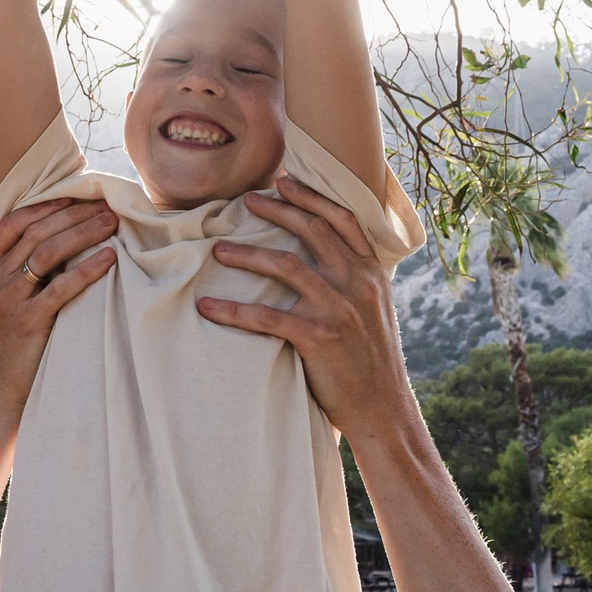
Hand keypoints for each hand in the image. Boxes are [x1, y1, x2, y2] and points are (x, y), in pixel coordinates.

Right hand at [0, 197, 117, 418]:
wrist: (1, 396)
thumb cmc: (17, 349)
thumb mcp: (14, 304)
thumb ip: (29, 276)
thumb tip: (69, 243)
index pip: (13, 222)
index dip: (46, 205)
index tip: (79, 195)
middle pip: (36, 231)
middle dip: (74, 214)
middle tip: (108, 205)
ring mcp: (9, 300)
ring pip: (46, 251)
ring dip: (83, 233)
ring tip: (112, 223)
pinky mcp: (26, 322)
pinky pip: (59, 288)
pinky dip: (87, 269)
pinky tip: (109, 258)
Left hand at [197, 176, 420, 451]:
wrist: (384, 409)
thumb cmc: (372, 360)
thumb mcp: (376, 310)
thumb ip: (355, 280)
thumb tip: (328, 257)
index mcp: (372, 273)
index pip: (342, 219)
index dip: (311, 196)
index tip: (284, 182)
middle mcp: (357, 283)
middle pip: (312, 230)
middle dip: (277, 210)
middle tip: (246, 201)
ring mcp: (338, 309)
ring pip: (285, 264)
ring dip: (246, 254)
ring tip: (217, 250)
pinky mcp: (317, 337)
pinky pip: (264, 316)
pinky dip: (231, 309)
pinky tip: (207, 306)